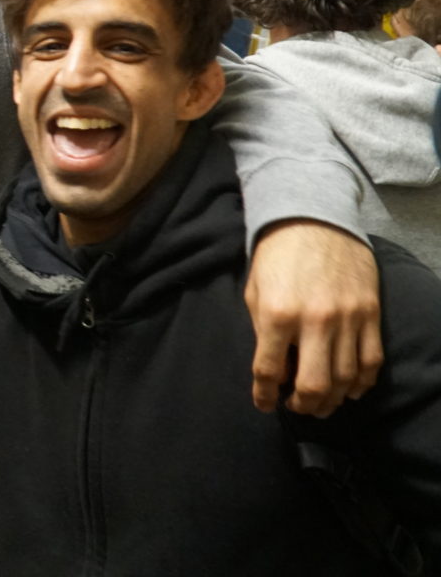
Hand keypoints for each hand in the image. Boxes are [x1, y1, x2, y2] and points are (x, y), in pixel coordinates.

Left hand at [244, 221, 381, 416]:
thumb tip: (274, 369)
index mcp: (276, 314)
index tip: (265, 404)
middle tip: (297, 407)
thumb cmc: (276, 256)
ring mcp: (347, 319)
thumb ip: (261, 331)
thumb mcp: (254, 291)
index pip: (268, 371)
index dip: (264, 396)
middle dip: (304, 406)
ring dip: (333, 399)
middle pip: (313, 385)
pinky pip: (371, 361)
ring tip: (321, 402)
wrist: (313, 219)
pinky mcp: (370, 314)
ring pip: (346, 380)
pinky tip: (351, 388)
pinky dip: (362, 383)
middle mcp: (313, 321)